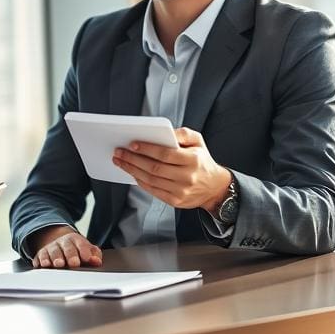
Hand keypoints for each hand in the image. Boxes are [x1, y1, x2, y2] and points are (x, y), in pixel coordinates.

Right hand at [28, 225, 101, 268]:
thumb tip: (96, 261)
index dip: (84, 250)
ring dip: (55, 258)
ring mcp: (51, 247)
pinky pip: (40, 257)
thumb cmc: (76, 250)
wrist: (59, 243)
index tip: (87, 258)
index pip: (81, 244)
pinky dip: (41, 261)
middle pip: (66, 247)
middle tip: (74, 263)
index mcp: (76, 240)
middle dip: (70, 255)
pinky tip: (43, 265)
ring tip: (58, 264)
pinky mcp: (41, 254)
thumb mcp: (87, 250)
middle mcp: (62, 242)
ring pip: (52, 251)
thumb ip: (94, 255)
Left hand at [112, 127, 230, 214]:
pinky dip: (140, 181)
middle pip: (154, 168)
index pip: (165, 154)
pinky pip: (153, 190)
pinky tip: (132, 172)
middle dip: (133, 159)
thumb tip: (165, 132)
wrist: (215, 187)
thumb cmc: (202, 161)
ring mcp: (181, 191)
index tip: (132, 144)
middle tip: (119, 152)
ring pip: (151, 180)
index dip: (147, 149)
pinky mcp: (175, 201)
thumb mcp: (198, 141)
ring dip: (132, 170)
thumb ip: (182, 133)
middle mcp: (187, 177)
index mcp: (193, 160)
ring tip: (121, 161)